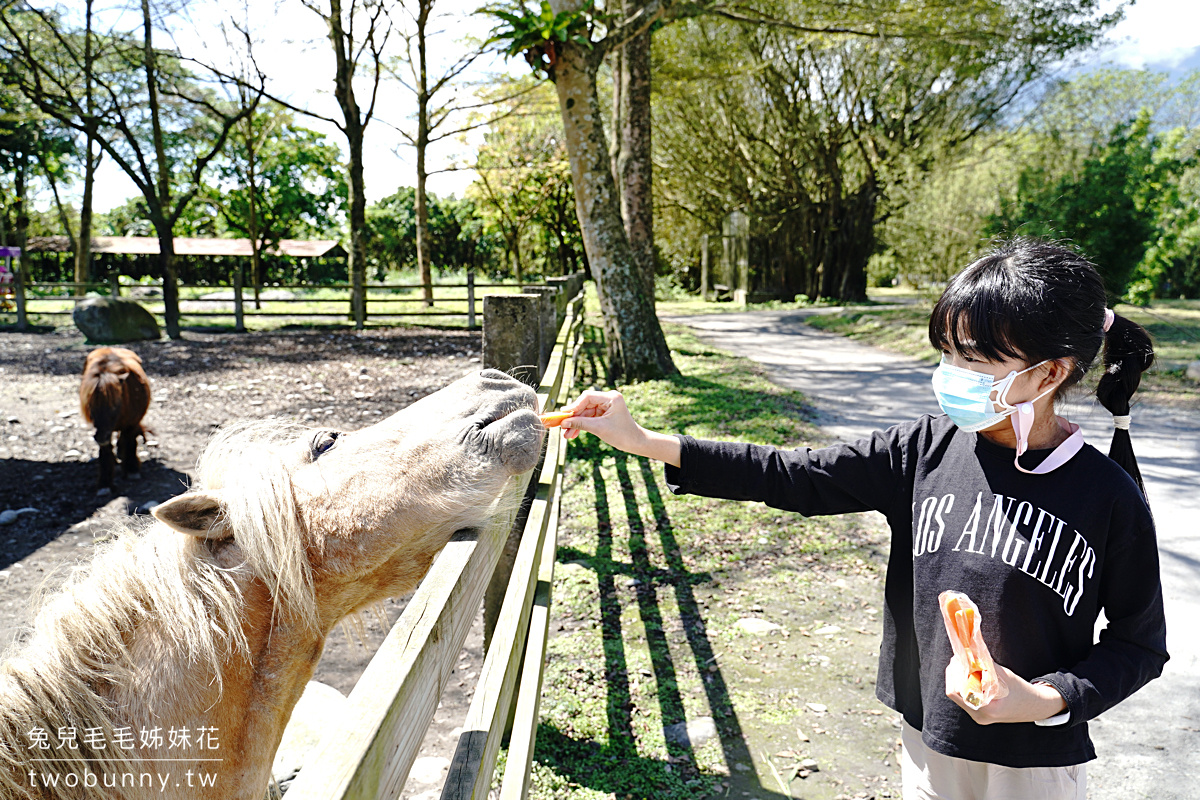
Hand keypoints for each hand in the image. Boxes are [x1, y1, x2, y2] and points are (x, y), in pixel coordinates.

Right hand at [558, 390, 680, 465]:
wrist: (635, 443)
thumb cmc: (622, 434)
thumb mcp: (599, 428)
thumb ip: (581, 423)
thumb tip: (564, 422)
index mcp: (611, 397)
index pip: (587, 397)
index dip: (574, 406)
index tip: (564, 415)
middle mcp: (608, 399)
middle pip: (584, 404)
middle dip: (574, 417)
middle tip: (562, 426)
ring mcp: (606, 406)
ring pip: (585, 413)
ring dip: (576, 423)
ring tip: (566, 435)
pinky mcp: (604, 413)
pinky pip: (589, 417)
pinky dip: (582, 425)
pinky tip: (573, 434)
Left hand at [945, 661, 1066, 724]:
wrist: (1034, 707)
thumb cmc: (1021, 690)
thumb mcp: (1004, 674)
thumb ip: (984, 664)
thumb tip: (967, 650)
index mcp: (988, 709)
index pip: (958, 691)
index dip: (956, 672)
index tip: (959, 658)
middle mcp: (979, 716)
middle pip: (953, 692)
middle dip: (954, 673)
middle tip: (959, 658)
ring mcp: (977, 716)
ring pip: (956, 695)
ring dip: (957, 677)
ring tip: (964, 664)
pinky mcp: (977, 713)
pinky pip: (962, 697)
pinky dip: (963, 683)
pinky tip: (969, 674)